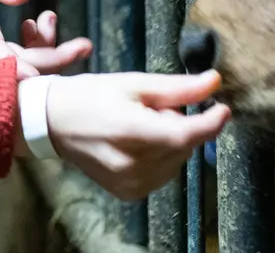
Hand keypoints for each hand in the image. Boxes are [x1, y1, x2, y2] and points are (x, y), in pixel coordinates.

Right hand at [0, 0, 92, 73]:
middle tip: (86, 45)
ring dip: (44, 48)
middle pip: (15, 67)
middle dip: (54, 59)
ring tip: (50, 16)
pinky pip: (12, 62)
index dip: (19, 70)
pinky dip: (32, 47)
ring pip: (16, 67)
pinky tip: (36, 22)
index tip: (42, 79)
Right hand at [28, 70, 229, 201]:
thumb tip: (215, 82)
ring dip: (172, 143)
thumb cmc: (91, 96)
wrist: (52, 123)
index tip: (223, 107)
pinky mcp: (129, 192)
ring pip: (177, 162)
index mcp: (130, 132)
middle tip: (156, 109)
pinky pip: (163, 174)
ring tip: (143, 126)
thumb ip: (177, 88)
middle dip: (182, 126)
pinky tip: (138, 144)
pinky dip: (161, 158)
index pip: (186, 135)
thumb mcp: (133, 83)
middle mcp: (132, 164)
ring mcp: (130, 183)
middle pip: (184, 147)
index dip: (211, 123)